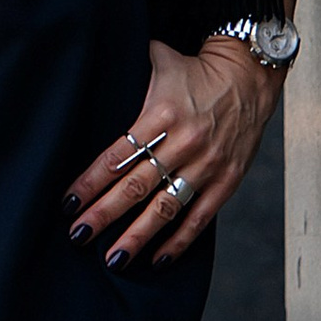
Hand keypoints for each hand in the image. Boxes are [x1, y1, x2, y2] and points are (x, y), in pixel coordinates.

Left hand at [63, 36, 283, 268]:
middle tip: (78, 234)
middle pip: (136, 185)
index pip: (118, 154)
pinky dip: (179, 241)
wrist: (251, 74)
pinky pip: (200, 217)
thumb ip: (129, 72)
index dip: (92, 181)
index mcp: (162, 114)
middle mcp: (184, 142)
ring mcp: (207, 164)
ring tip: (113, 258)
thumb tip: (93, 66)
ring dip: (137, 235)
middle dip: (104, 213)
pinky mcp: (227, 179)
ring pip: (166, 207)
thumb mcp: (160, 61)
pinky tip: (157, 259)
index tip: (70, 203)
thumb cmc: (198, 70)